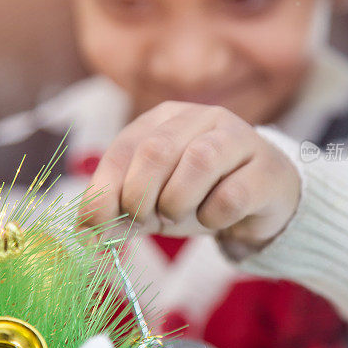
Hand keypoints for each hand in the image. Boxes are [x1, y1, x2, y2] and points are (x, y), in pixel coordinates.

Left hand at [79, 102, 300, 254]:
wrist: (260, 203)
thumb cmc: (199, 196)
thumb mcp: (151, 203)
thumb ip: (117, 212)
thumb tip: (82, 229)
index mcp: (166, 118)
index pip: (125, 146)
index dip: (106, 187)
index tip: (96, 222)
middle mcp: (202, 118)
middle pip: (158, 149)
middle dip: (140, 195)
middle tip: (145, 219)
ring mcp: (239, 138)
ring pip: (199, 161)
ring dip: (177, 201)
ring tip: (178, 215)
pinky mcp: (266, 169)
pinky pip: (232, 194)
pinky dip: (213, 216)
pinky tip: (214, 219)